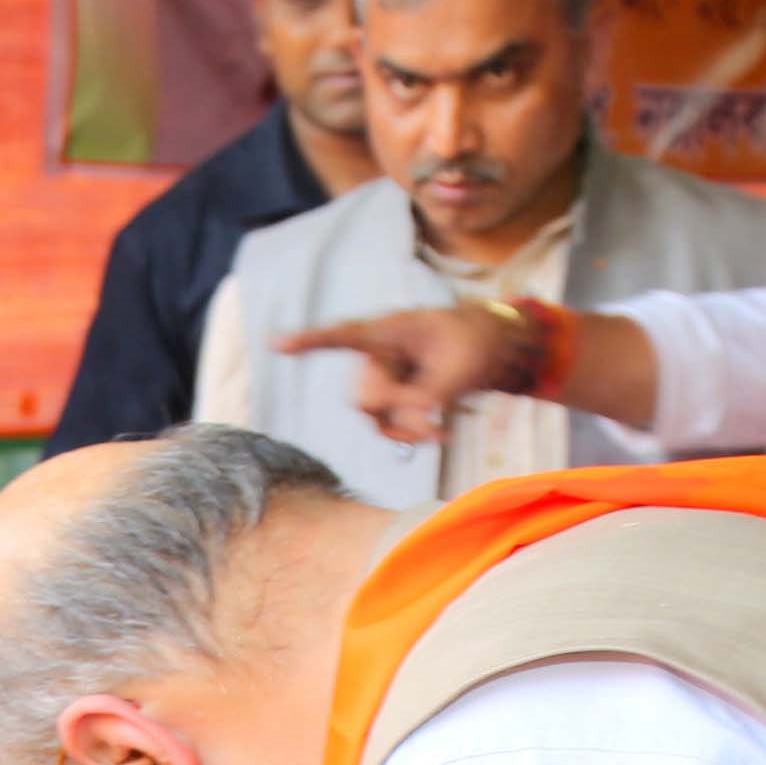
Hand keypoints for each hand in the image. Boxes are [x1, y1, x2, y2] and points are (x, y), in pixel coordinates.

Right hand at [276, 305, 527, 448]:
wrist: (489, 347)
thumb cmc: (474, 342)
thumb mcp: (460, 366)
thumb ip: (431, 395)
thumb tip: (410, 421)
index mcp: (389, 330)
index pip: (343, 336)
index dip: (309, 342)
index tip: (275, 344)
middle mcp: (376, 355)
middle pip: (364, 396)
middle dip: (397, 412)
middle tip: (434, 417)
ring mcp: (382, 379)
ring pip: (374, 418)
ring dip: (406, 429)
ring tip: (441, 430)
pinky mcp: (391, 398)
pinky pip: (388, 425)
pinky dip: (412, 433)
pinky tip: (439, 432)